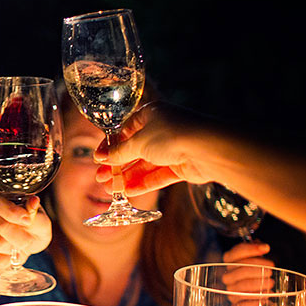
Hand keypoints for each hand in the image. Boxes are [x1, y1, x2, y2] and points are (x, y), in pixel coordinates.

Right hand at [0, 195, 50, 264]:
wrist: (28, 243)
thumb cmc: (35, 228)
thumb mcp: (41, 220)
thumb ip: (35, 213)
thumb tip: (33, 201)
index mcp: (4, 200)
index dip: (14, 214)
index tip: (27, 220)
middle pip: (1, 226)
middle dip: (21, 237)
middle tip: (29, 239)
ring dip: (15, 248)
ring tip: (20, 245)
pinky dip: (8, 259)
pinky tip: (13, 253)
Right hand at [93, 102, 210, 195]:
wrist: (207, 148)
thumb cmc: (171, 135)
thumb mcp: (138, 142)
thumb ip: (120, 152)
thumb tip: (104, 157)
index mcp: (150, 114)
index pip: (124, 130)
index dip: (110, 145)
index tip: (98, 158)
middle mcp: (162, 129)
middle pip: (134, 149)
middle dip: (117, 165)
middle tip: (101, 177)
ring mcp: (172, 148)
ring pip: (145, 164)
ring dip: (127, 176)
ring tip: (110, 189)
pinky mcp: (181, 165)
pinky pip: (158, 175)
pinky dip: (143, 183)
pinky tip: (128, 191)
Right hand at [221, 241, 274, 305]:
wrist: (258, 301)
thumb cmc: (259, 277)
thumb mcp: (260, 261)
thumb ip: (258, 251)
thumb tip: (262, 246)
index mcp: (230, 264)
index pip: (233, 254)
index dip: (249, 249)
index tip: (266, 248)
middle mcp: (228, 278)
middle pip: (239, 271)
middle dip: (257, 269)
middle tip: (270, 270)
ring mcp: (231, 293)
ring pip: (241, 287)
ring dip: (258, 284)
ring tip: (271, 283)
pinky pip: (243, 305)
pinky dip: (255, 301)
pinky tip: (266, 297)